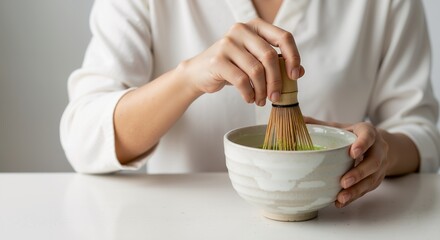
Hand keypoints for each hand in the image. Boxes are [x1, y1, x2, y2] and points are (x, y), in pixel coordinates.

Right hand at [177, 18, 304, 105]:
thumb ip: (277, 64)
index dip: (293, 57)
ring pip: (256, 70)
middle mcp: (241, 30)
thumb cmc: (232, 66)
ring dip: (262, 91)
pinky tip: (249, 99)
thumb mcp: (255, 62)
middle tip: (276, 97)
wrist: (200, 72)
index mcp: (255, 26)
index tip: (294, 76)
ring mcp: (227, 43)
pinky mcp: (217, 60)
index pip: (283, 37)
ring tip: (261, 101)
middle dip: (276, 81)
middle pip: (270, 56)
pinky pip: (241, 80)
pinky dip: (248, 94)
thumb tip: (299, 72)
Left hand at [304, 117, 388, 207]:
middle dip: (359, 173)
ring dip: (357, 190)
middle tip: (344, 182)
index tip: (352, 153)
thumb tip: (297, 119)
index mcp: (368, 132)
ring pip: (372, 179)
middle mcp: (378, 148)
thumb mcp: (338, 127)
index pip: (368, 136)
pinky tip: (341, 202)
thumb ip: (319, 124)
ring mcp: (380, 165)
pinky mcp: (377, 178)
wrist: (376, 145)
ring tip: (341, 197)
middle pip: (373, 162)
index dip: (362, 144)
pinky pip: (368, 189)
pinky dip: (355, 196)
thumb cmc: (351, 135)